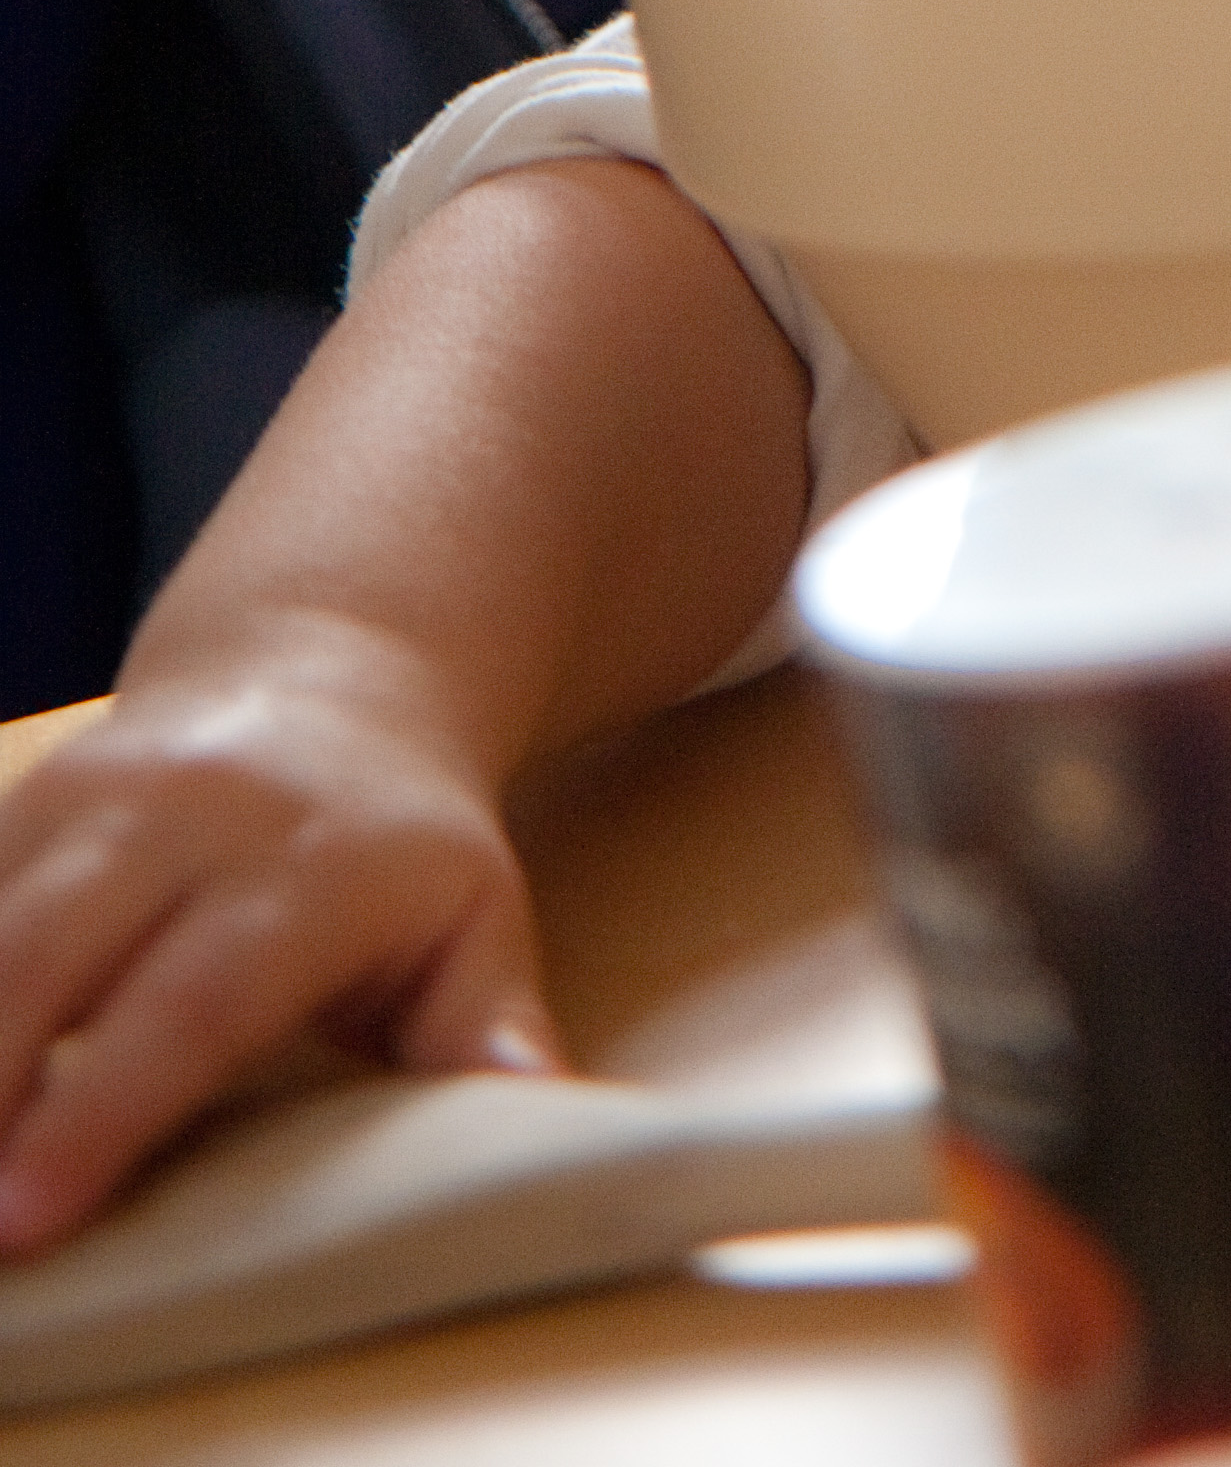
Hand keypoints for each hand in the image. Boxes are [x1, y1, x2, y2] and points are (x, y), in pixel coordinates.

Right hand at [0, 620, 562, 1256]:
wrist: (329, 666)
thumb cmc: (403, 842)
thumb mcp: (474, 919)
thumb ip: (487, 1026)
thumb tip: (530, 1104)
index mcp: (314, 861)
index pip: (198, 998)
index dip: (108, 1108)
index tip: (32, 1216)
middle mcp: (194, 810)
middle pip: (58, 954)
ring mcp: (98, 790)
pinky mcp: (30, 792)